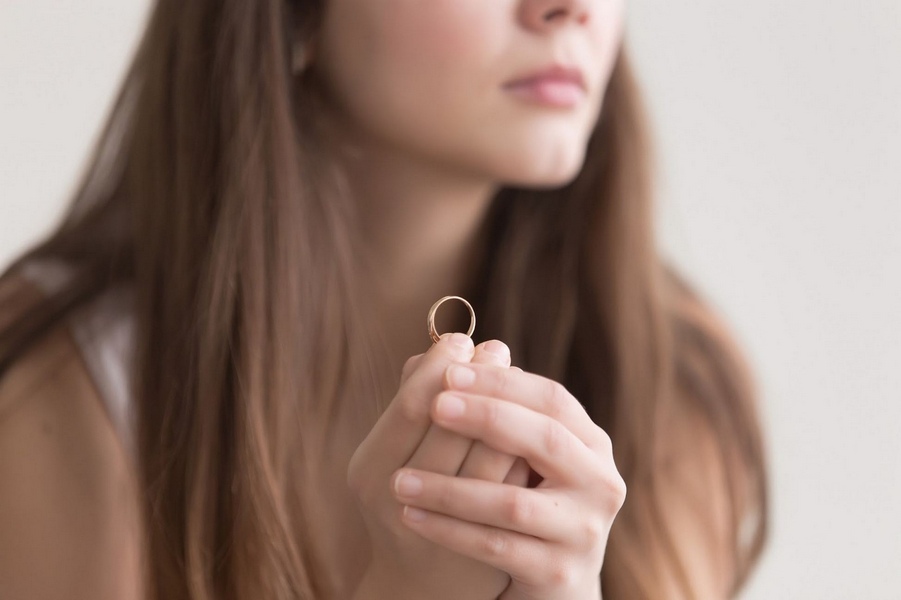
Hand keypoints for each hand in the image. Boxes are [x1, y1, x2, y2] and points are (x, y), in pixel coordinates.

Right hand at [348, 334, 525, 599]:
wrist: (419, 583)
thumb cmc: (404, 496)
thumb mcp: (391, 450)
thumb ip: (409, 402)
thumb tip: (432, 350)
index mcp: (370, 471)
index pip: (412, 406)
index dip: (439, 367)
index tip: (460, 341)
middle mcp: (401, 504)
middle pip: (453, 429)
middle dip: (481, 381)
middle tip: (496, 348)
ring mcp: (445, 532)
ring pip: (490, 459)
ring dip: (510, 409)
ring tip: (516, 375)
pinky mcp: (483, 551)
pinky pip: (516, 489)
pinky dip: (525, 449)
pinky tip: (533, 420)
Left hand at [390, 363, 626, 599]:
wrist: (553, 587)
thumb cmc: (526, 504)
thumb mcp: (517, 457)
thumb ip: (492, 410)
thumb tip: (437, 356)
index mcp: (591, 444)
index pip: (552, 399)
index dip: (501, 382)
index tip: (450, 370)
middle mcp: (600, 483)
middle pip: (545, 438)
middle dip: (486, 416)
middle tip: (435, 404)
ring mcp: (583, 533)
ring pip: (511, 502)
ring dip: (449, 488)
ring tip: (399, 479)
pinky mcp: (558, 575)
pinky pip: (495, 547)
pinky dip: (449, 529)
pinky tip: (411, 514)